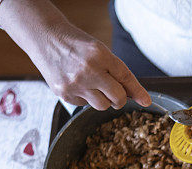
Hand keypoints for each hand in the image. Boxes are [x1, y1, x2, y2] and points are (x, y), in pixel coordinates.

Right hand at [0, 0, 150, 109]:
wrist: (46, 38)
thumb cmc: (76, 44)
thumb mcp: (99, 51)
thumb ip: (115, 71)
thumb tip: (132, 94)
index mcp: (100, 55)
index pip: (126, 78)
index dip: (138, 92)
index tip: (146, 101)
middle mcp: (89, 71)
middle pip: (117, 98)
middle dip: (120, 99)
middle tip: (116, 94)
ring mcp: (76, 84)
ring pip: (102, 106)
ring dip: (102, 99)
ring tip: (92, 85)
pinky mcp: (65, 94)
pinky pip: (85, 105)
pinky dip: (86, 98)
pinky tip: (78, 84)